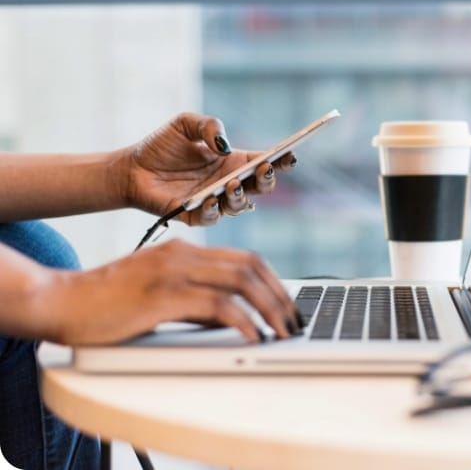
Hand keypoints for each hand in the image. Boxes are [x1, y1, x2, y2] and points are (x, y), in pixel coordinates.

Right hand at [33, 239, 301, 344]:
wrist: (60, 301)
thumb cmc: (106, 303)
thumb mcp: (159, 294)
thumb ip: (195, 300)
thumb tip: (232, 319)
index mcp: (184, 250)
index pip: (245, 258)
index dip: (274, 281)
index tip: (287, 305)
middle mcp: (183, 254)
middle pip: (251, 266)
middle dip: (280, 295)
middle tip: (294, 321)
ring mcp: (173, 271)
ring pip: (241, 281)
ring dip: (270, 308)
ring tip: (282, 332)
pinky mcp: (163, 295)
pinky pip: (218, 305)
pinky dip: (243, 321)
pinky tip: (253, 336)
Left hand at [120, 112, 296, 225]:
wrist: (131, 168)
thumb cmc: (161, 146)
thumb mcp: (185, 124)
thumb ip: (208, 126)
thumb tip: (224, 145)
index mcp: (232, 162)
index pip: (264, 162)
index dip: (280, 160)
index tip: (289, 155)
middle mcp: (228, 183)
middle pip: (260, 187)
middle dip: (267, 180)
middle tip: (263, 170)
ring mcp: (214, 201)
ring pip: (240, 206)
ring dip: (240, 196)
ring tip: (232, 184)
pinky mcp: (194, 216)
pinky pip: (211, 218)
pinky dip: (214, 210)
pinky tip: (210, 199)